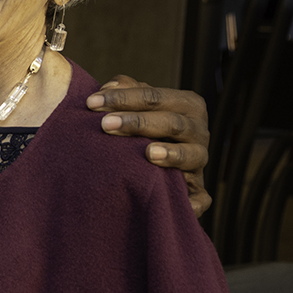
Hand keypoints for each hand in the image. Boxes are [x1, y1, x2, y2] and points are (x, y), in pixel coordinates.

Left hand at [89, 76, 210, 215]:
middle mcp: (199, 131)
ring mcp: (199, 161)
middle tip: (105, 125)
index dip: (125, 98)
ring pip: (192, 155)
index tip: (91, 103)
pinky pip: (201, 197)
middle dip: (139, 123)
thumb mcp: (133, 104)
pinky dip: (192, 201)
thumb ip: (124, 90)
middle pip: (174, 123)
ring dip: (171, 154)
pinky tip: (180, 204)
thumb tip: (109, 88)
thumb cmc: (139, 126)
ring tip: (148, 153)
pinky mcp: (197, 190)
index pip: (157, 97)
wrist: (150, 160)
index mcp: (187, 105)